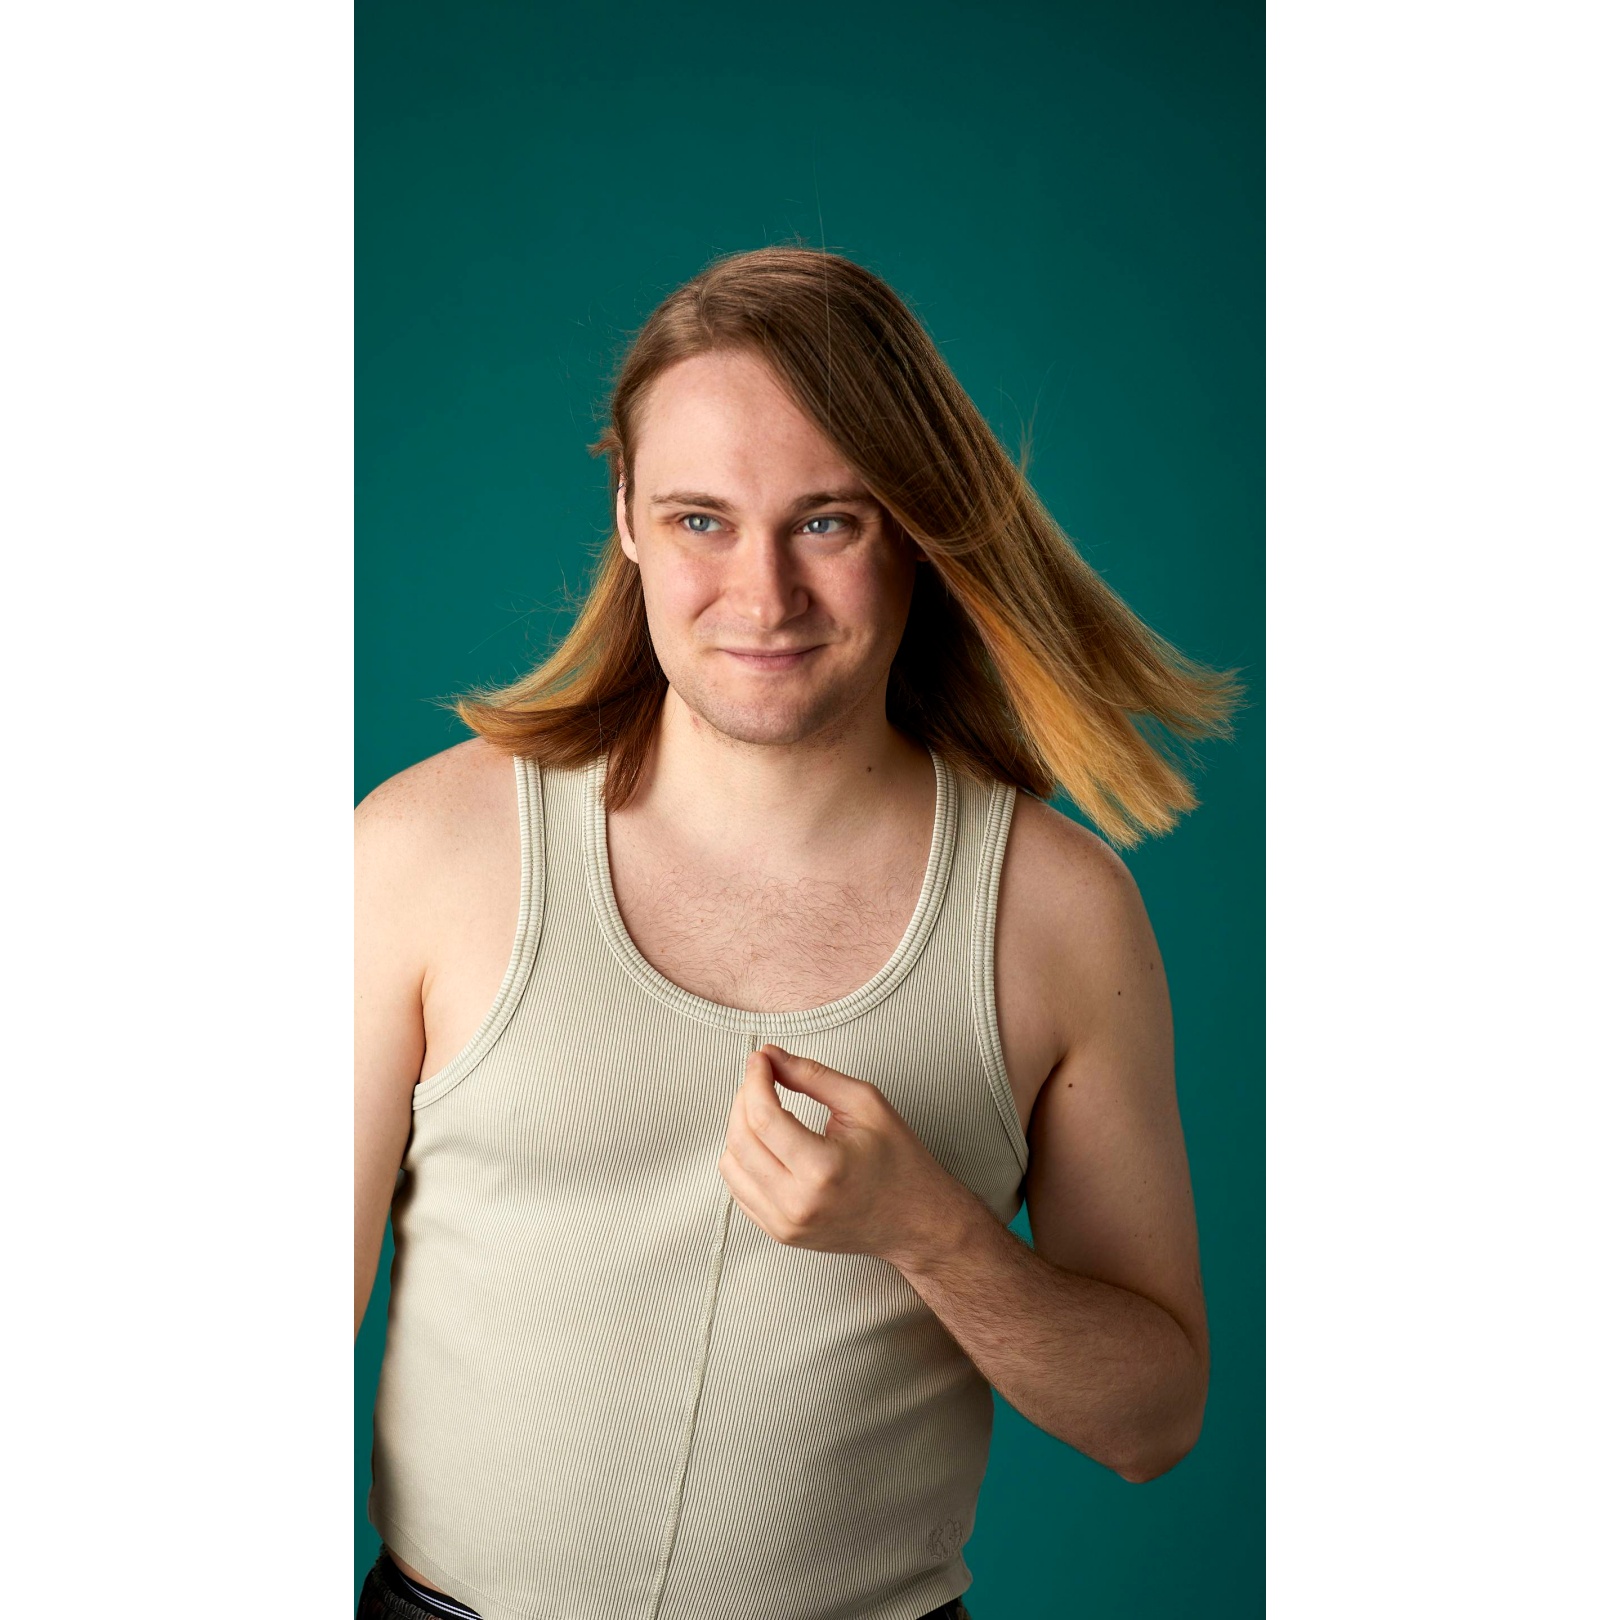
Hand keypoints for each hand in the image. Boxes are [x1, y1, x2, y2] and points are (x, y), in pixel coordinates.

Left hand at [717, 1044, 966, 1268]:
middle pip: (740, 1139)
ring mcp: (786, 1225)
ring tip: (766, 1108)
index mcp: (823, 1169)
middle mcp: (798, 1203)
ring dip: (740, 1128)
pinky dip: (745, 1158)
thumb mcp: (864, 1103)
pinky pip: (739, 1190)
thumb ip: (811, 1075)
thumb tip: (769, 1055)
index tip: (761, 1058)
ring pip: (731, 1165)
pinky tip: (768, 1141)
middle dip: (744, 1098)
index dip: (755, 1079)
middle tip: (763, 1077)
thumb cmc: (899, 1160)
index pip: (763, 1117)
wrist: (917, 1222)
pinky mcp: (780, 1234)